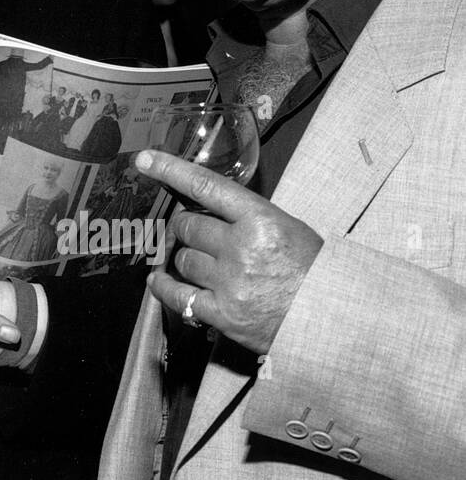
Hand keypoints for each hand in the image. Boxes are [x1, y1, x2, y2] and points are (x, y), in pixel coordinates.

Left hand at [136, 149, 322, 354]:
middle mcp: (241, 247)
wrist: (334, 319)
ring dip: (183, 259)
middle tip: (191, 234)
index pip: (205, 186)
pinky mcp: (222, 314)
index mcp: (260, 219)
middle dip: (184, 228)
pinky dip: (164, 287)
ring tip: (197, 263)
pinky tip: (158, 281)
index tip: (144, 160)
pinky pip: (177, 295)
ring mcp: (230, 282)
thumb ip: (247, 217)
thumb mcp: (287, 228)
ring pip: (182, 259)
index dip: (170, 169)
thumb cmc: (314, 270)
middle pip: (186, 226)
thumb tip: (206, 208)